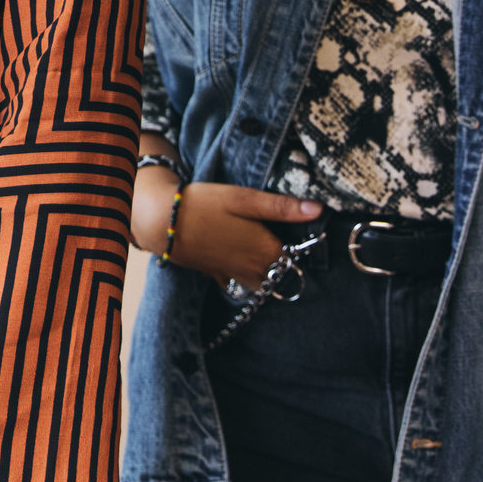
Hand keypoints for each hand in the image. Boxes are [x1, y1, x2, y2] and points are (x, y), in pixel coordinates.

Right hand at [131, 162, 322, 289]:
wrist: (164, 223)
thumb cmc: (206, 205)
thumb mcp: (245, 199)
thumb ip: (282, 208)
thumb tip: (318, 210)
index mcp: (266, 252)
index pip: (297, 256)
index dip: (300, 242)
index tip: (298, 228)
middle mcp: (254, 271)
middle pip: (281, 272)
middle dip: (285, 260)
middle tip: (279, 235)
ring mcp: (235, 276)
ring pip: (262, 280)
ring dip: (267, 269)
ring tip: (261, 245)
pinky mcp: (218, 276)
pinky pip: (240, 282)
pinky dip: (245, 274)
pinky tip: (238, 254)